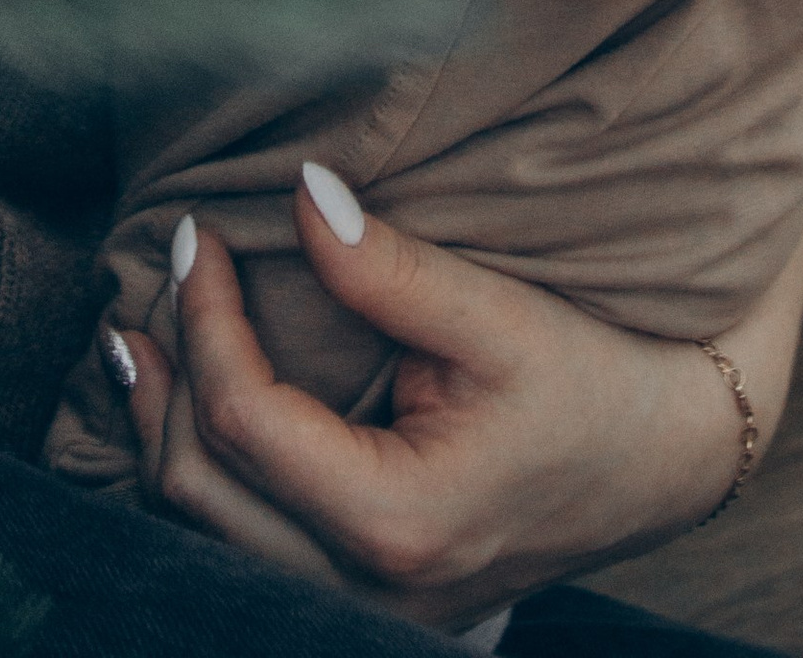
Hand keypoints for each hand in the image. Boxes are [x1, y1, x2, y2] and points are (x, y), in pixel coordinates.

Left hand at [112, 173, 802, 626]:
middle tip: (162, 273)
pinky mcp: (364, 593)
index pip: (245, 421)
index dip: (204, 319)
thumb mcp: (500, 315)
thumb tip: (295, 197)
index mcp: (396, 521)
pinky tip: (188, 405)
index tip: (198, 234)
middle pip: (202, 492)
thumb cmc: (594, 381)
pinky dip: (205, 471)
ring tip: (139, 340)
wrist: (662, 459)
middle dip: (165, 377)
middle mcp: (366, 587)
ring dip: (165, 430)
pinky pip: (246, 544)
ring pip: (210, 533)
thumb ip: (389, 269)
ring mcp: (363, 605)